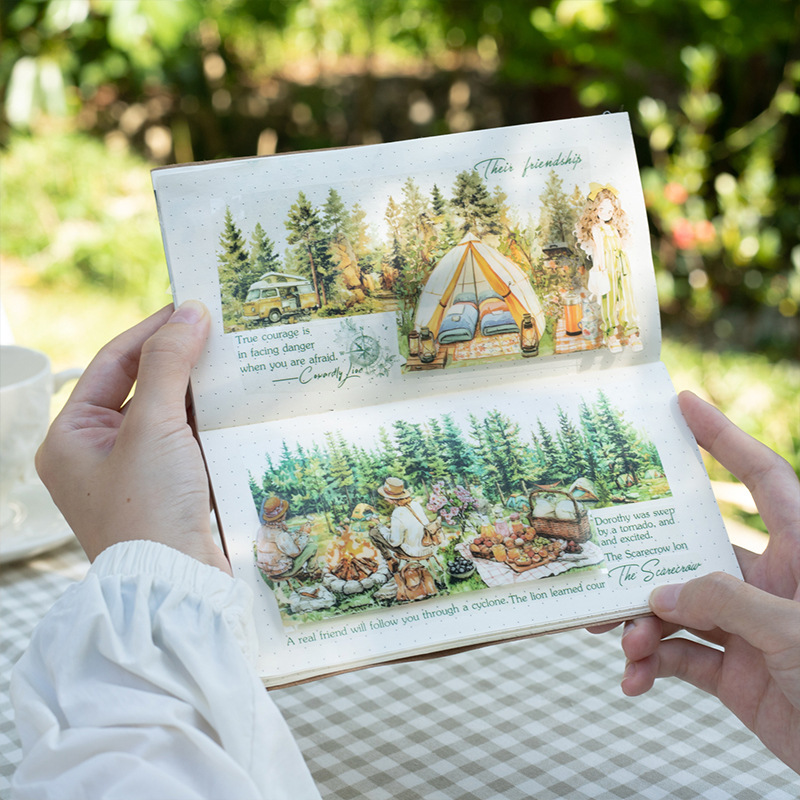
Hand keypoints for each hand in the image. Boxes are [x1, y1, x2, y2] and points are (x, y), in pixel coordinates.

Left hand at [36, 302, 230, 574]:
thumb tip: (190, 312)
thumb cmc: (148, 507)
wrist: (176, 584)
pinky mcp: (169, 491)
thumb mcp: (154, 426)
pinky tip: (240, 406)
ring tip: (236, 363)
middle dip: (181, 361)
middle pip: (143, 387)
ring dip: (201, 393)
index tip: (190, 307)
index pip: (114, 363)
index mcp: (73, 436)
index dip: (153, 331)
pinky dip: (212, 423)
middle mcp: (99, 453)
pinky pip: (190, 442)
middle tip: (219, 332)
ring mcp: (136, 474)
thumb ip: (170, 365)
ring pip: (171, 415)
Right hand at [621, 391, 799, 771]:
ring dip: (642, 624)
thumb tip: (662, 595)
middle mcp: (770, 583)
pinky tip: (634, 680)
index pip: (762, 478)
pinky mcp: (735, 673)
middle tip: (605, 559)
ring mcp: (749, 628)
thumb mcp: (793, 631)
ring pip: (678, 607)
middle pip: (694, 551)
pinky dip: (652, 665)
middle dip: (648, 558)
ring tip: (623, 642)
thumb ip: (726, 602)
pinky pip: (681, 659)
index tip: (684, 404)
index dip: (725, 437)